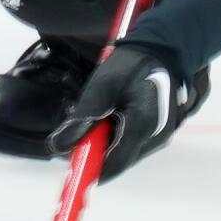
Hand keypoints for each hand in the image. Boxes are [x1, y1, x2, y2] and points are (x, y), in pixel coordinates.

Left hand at [46, 44, 204, 181]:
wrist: (162, 48)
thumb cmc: (130, 65)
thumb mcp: (100, 88)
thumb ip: (81, 121)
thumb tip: (58, 148)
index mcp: (142, 127)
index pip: (114, 165)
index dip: (90, 172)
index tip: (70, 171)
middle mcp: (156, 136)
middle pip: (119, 160)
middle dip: (96, 153)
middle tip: (76, 136)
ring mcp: (161, 133)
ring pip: (126, 150)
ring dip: (106, 142)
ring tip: (99, 115)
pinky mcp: (160, 128)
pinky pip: (134, 140)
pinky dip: (118, 134)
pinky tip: (112, 114)